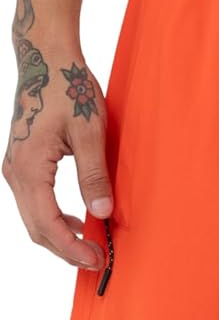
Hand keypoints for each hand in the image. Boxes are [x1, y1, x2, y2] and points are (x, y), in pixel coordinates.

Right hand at [3, 39, 112, 271]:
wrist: (45, 59)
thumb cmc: (67, 87)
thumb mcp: (89, 131)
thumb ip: (94, 174)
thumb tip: (102, 212)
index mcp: (29, 167)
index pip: (47, 224)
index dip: (72, 248)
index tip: (97, 259)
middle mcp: (16, 172)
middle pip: (37, 229)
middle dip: (66, 250)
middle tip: (98, 260)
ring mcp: (15, 169)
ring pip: (33, 219)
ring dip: (60, 238)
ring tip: (90, 247)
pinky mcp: (22, 164)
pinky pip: (34, 204)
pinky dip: (53, 220)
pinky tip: (76, 222)